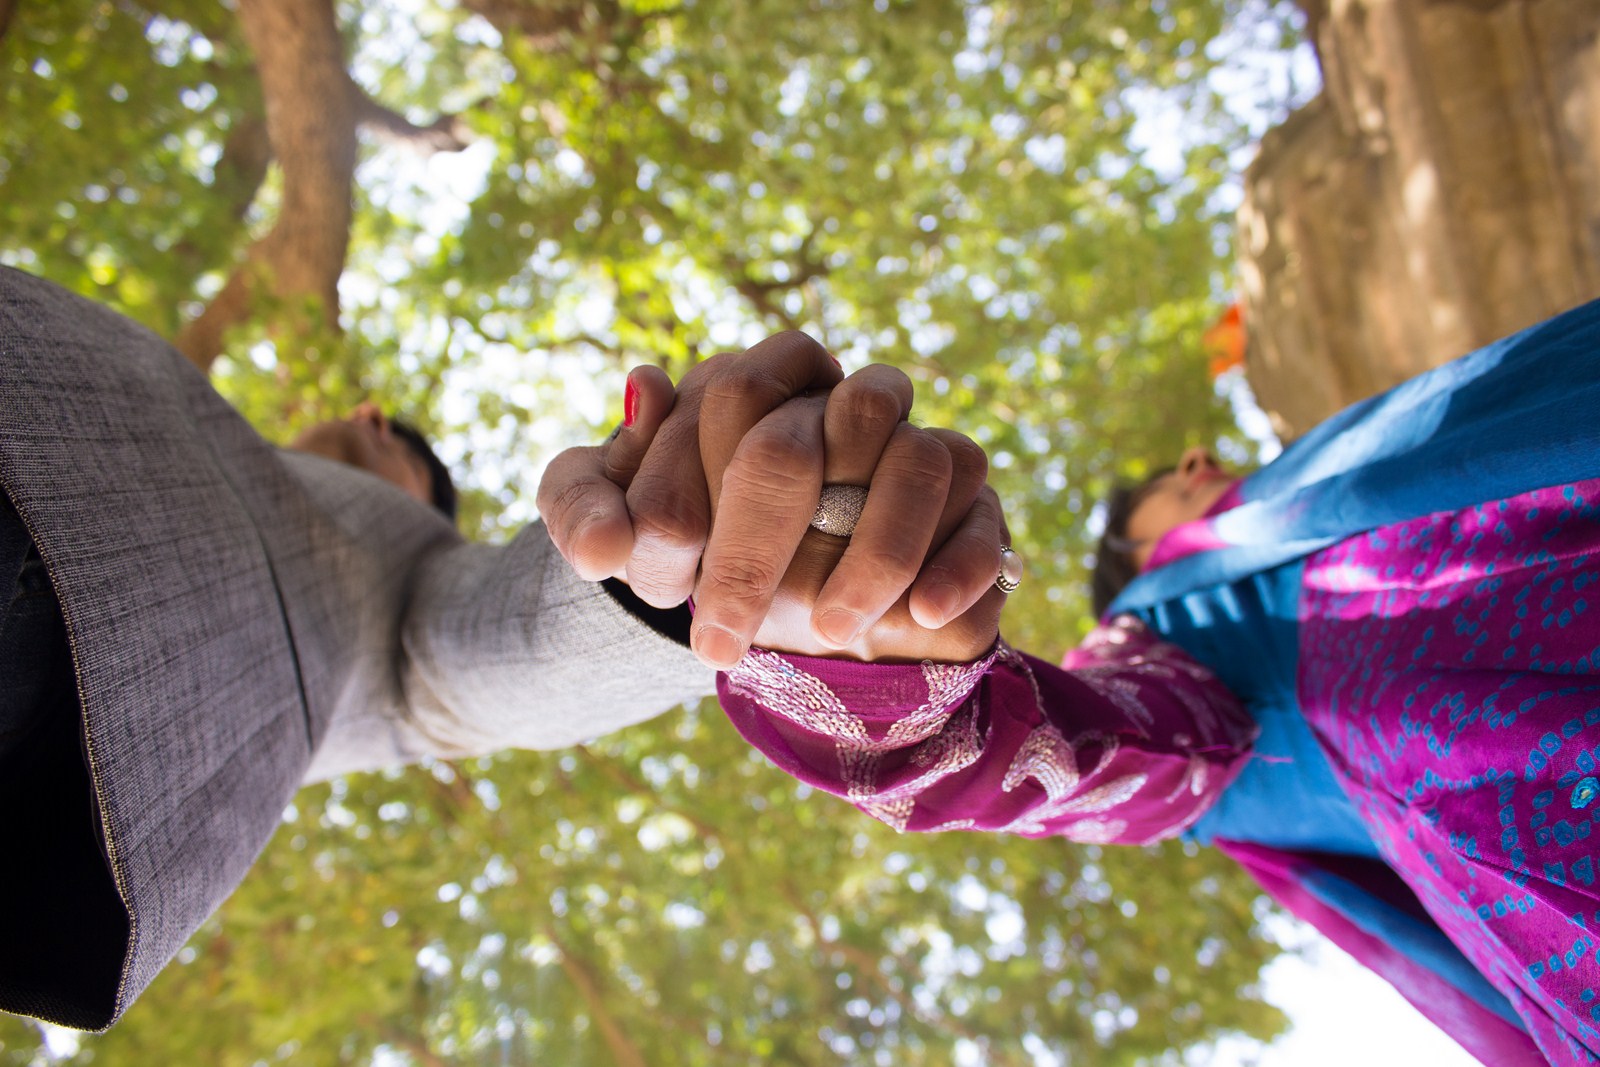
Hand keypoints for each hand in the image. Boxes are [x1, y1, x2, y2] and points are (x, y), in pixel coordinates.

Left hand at [538, 332, 1005, 667]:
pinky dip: (956, 569)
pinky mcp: (975, 513)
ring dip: (872, 552)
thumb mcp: (610, 523)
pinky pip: (982, 523)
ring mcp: (919, 452)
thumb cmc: (685, 548)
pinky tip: (918, 618)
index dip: (692, 474)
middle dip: (759, 541)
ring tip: (826, 630)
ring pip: (917, 462)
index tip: (658, 560)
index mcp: (757, 384)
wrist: (775, 604)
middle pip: (819, 434)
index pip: (733, 393)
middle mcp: (844, 404)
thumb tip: (604, 535)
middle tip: (715, 634)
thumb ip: (583, 508)